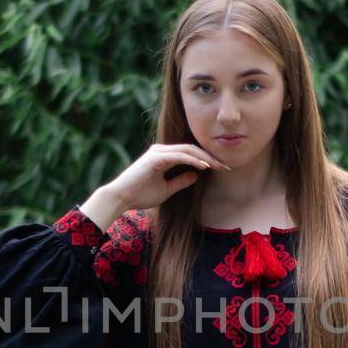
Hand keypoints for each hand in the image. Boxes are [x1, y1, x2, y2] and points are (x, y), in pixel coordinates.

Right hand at [108, 142, 229, 210]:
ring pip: (187, 150)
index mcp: (163, 156)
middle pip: (192, 149)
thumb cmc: (140, 195)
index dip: (207, 160)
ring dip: (205, 158)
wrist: (120, 198)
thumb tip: (198, 175)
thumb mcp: (167, 189)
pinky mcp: (155, 158)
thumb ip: (181, 181)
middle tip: (226, 166)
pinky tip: (205, 167)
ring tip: (220, 166)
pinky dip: (193, 160)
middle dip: (210, 157)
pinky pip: (179, 156)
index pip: (190, 154)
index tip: (222, 169)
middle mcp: (161, 150)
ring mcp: (158, 152)